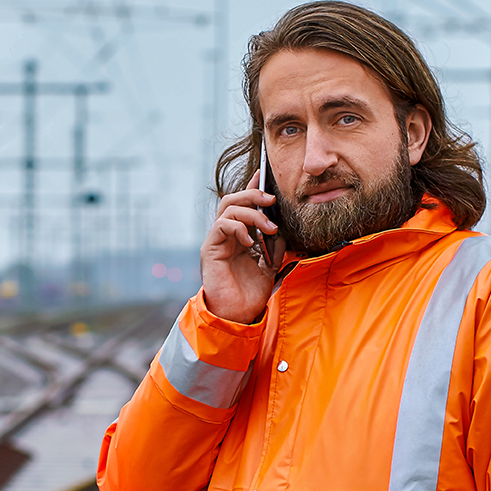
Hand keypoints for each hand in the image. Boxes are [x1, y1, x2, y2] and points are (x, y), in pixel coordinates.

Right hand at [201, 172, 278, 323]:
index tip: (263, 175)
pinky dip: (239, 228)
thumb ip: (275, 246)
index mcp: (239, 236)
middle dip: (253, 195)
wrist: (238, 315)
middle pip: (233, 200)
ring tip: (268, 228)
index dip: (252, 188)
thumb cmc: (251, 293)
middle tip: (272, 201)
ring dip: (252, 213)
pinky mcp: (210, 249)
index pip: (243, 205)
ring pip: (228, 208)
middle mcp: (226, 235)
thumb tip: (280, 228)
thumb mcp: (271, 265)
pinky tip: (250, 242)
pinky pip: (222, 225)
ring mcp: (217, 241)